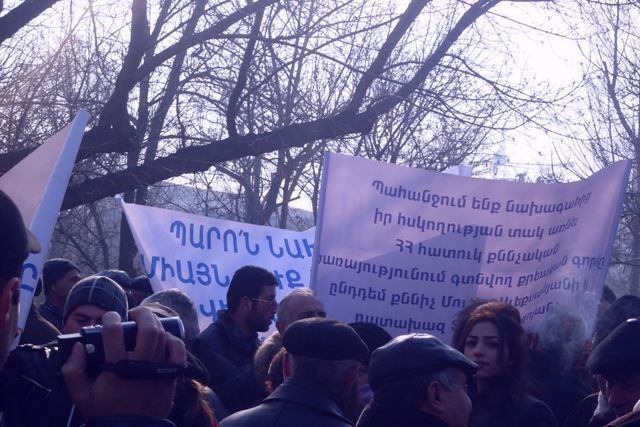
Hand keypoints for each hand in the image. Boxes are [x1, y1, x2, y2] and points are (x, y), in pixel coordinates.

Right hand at [62, 306, 186, 419]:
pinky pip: (178, 351)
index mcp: (117, 367)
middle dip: (141, 314)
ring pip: (162, 336)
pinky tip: (164, 339)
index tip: (109, 319)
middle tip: (133, 314)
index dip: (110, 318)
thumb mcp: (80, 395)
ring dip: (155, 324)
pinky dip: (174, 341)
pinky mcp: (170, 376)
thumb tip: (79, 347)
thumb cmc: (105, 412)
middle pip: (148, 327)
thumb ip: (72, 370)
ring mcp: (158, 369)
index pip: (114, 331)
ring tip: (146, 324)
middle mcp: (140, 364)